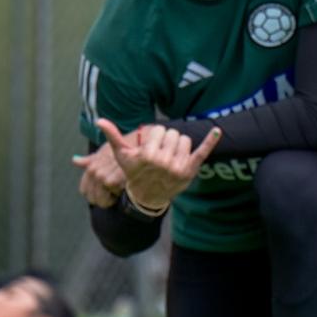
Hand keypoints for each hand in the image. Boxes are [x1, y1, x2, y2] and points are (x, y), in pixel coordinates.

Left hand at [71, 144, 126, 206]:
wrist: (138, 146)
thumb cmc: (122, 150)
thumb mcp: (104, 153)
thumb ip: (89, 160)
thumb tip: (74, 160)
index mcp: (90, 167)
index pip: (84, 191)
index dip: (94, 195)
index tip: (105, 192)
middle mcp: (93, 172)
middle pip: (92, 199)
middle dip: (104, 198)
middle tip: (114, 190)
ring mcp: (101, 176)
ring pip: (101, 200)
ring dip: (112, 197)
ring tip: (120, 186)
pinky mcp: (111, 181)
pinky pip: (112, 197)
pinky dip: (119, 194)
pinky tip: (125, 185)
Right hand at [96, 118, 220, 213]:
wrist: (146, 195)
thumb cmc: (134, 172)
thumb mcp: (122, 155)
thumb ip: (112, 136)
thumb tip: (99, 120)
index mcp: (148, 155)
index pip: (160, 131)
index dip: (155, 137)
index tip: (150, 148)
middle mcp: (164, 161)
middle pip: (173, 134)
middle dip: (167, 141)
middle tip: (160, 153)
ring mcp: (178, 167)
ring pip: (185, 141)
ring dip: (179, 146)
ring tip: (170, 156)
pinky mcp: (190, 170)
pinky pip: (202, 152)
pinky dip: (211, 141)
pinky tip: (217, 131)